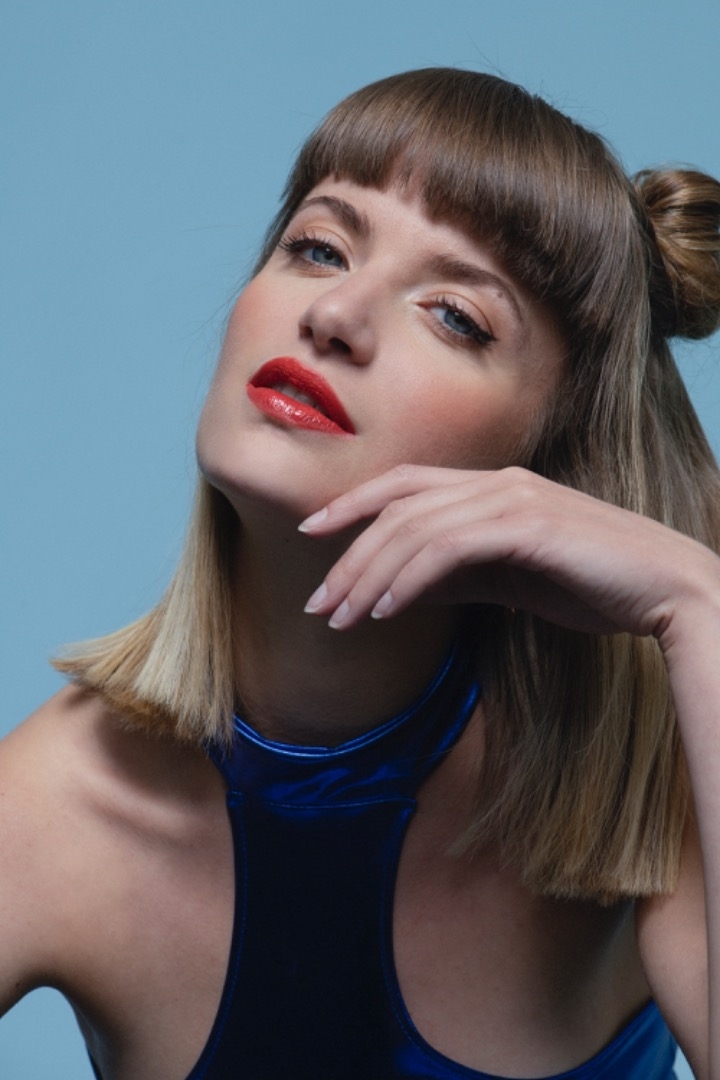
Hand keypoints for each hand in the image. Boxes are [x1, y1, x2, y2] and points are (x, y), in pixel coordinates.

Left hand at [299, 464, 715, 639]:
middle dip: (348, 553)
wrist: (667, 588)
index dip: (353, 503)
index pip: (405, 484)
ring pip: (415, 527)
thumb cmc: (594, 584)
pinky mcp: (528, 526)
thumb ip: (460, 575)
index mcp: (493, 487)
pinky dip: (408, 579)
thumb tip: (403, 587)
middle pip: (398, 506)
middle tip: (317, 602)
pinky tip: (384, 610)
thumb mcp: (512, 579)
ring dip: (369, 574)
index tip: (312, 533)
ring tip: (341, 618)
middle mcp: (496, 482)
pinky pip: (448, 549)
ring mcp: (512, 499)